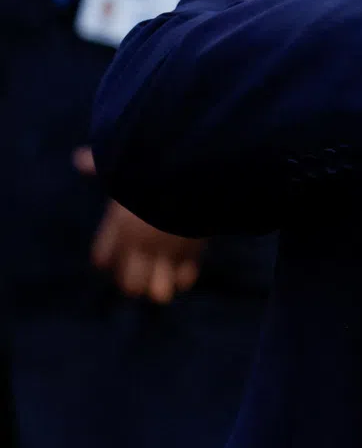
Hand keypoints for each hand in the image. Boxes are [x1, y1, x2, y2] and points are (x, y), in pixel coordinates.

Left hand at [74, 147, 202, 302]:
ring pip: (157, 290)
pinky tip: (188, 261)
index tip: (120, 248)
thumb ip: (101, 165)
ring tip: (167, 273)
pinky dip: (186, 275)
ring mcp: (167, 252)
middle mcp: (140, 245)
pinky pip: (187, 278)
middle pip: (129, 284)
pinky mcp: (193, 252)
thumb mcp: (127, 165)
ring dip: (162, 285)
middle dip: (135, 280)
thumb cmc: (159, 165)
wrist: (197, 171)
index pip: (102, 259)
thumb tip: (77, 157)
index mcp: (120, 226)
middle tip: (146, 265)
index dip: (109, 256)